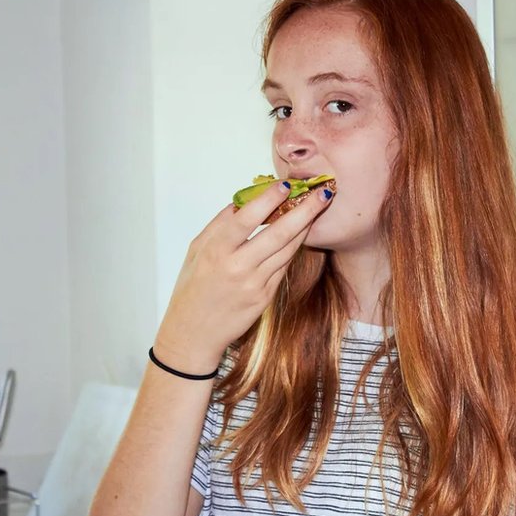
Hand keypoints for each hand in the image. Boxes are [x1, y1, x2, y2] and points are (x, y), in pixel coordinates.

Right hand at [153, 182, 334, 373]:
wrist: (193, 332)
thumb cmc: (192, 286)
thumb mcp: (196, 250)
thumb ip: (221, 224)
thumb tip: (246, 200)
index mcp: (215, 250)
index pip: (246, 218)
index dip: (269, 199)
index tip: (287, 183)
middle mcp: (237, 266)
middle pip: (278, 233)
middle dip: (305, 210)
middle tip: (323, 192)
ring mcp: (254, 284)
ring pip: (287, 249)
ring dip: (306, 226)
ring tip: (319, 206)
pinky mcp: (265, 297)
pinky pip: (284, 266)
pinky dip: (294, 247)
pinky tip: (303, 231)